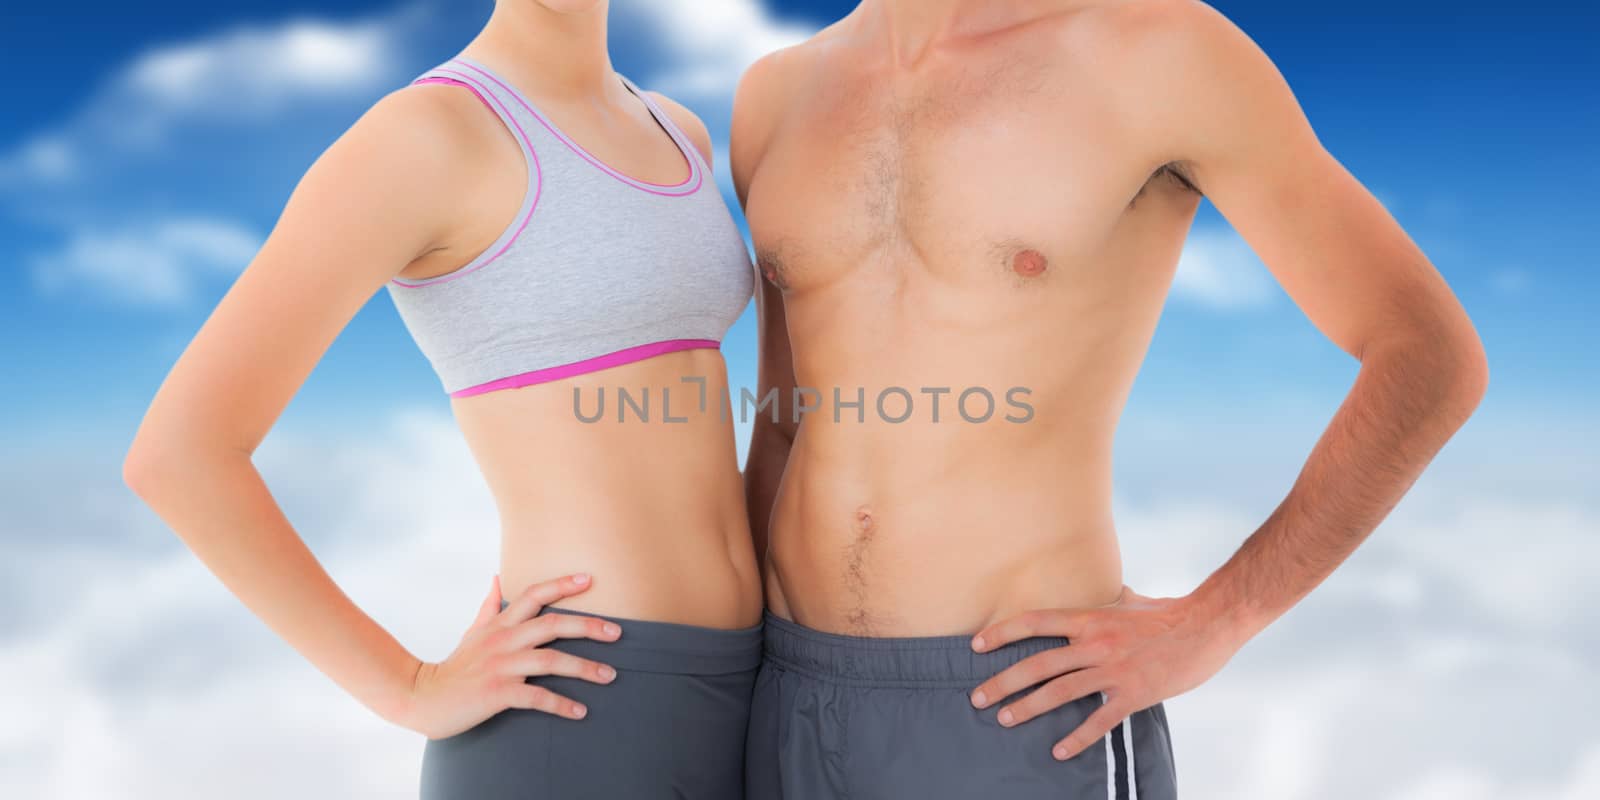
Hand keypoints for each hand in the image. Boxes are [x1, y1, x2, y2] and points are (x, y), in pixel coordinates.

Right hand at [400, 573, 621, 738]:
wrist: (423, 697)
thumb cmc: (455, 666)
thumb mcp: (472, 631)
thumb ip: (489, 606)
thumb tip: (497, 578)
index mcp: (500, 623)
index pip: (534, 594)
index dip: (562, 584)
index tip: (590, 578)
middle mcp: (503, 640)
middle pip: (552, 624)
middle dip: (588, 626)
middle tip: (618, 632)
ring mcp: (501, 666)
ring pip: (550, 660)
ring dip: (585, 668)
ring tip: (610, 676)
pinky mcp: (497, 693)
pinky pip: (536, 697)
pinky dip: (561, 704)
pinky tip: (580, 712)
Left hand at [967, 585, 1241, 760]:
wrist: (1208, 624)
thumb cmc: (1169, 611)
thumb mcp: (1131, 600)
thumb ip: (1111, 599)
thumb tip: (1108, 590)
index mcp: (1090, 617)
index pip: (1035, 622)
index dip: (1002, 633)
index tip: (977, 645)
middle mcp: (1095, 643)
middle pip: (1038, 663)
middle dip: (1003, 681)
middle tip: (978, 697)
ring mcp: (1114, 670)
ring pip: (1060, 692)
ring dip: (1027, 708)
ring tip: (1004, 719)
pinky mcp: (1134, 694)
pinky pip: (1099, 720)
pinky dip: (1077, 738)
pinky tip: (1058, 751)